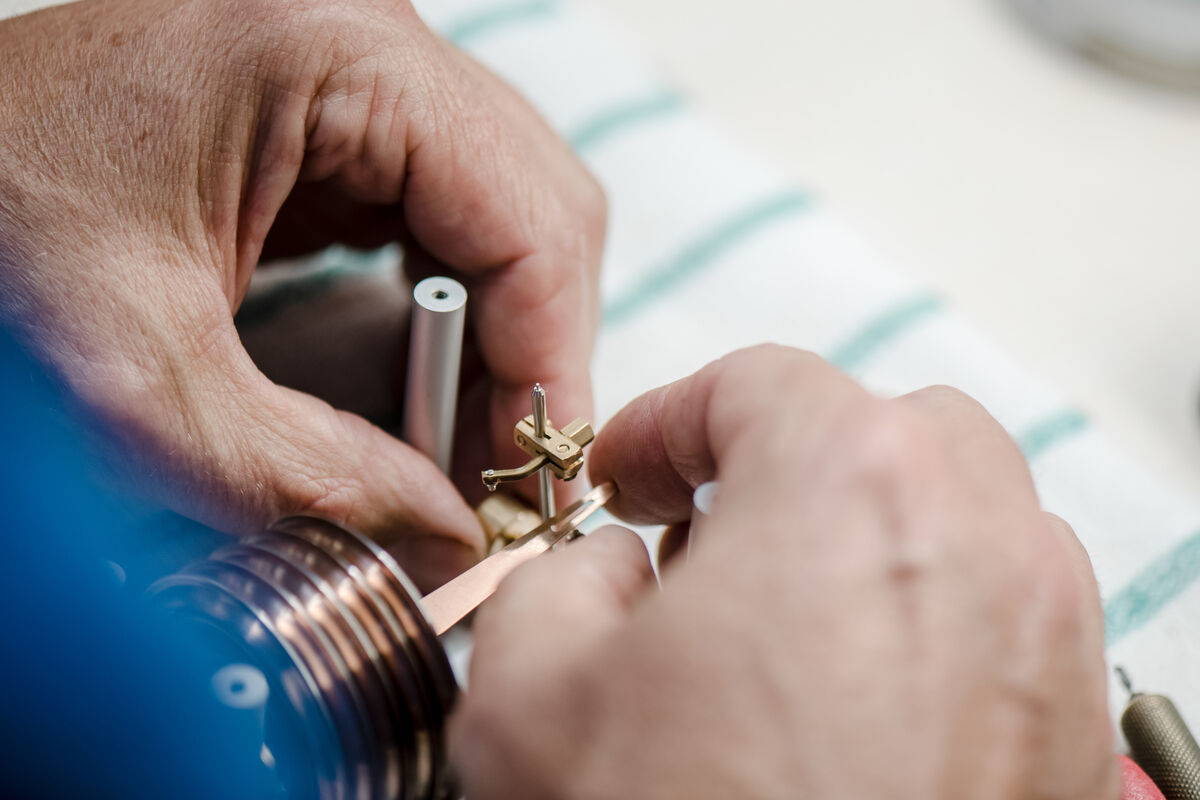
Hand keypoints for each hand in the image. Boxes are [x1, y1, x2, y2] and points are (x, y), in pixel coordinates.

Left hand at [0, 0, 603, 588]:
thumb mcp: (143, 392)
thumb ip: (317, 479)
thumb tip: (451, 538)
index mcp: (327, 46)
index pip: (529, 213)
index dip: (551, 360)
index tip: (532, 480)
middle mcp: (356, 30)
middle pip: (538, 201)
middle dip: (535, 346)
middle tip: (501, 468)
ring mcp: (342, 60)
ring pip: (502, 203)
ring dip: (500, 327)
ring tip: (462, 433)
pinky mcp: (320, 105)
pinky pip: (440, 202)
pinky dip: (450, 298)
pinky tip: (420, 366)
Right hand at [451, 345, 1116, 798]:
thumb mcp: (529, 688)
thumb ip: (560, 575)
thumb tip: (611, 569)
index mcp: (846, 485)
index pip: (756, 384)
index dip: (668, 421)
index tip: (631, 476)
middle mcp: (977, 539)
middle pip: (883, 429)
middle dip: (785, 464)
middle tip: (708, 541)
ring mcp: (1047, 634)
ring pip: (962, 514)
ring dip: (868, 534)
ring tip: (783, 626)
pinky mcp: (1073, 725)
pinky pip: (1006, 615)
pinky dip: (932, 617)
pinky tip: (854, 702)